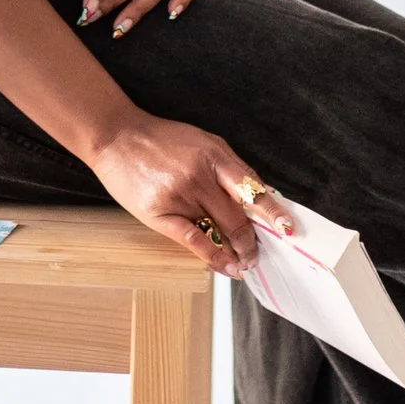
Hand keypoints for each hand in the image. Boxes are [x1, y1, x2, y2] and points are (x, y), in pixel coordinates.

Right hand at [87, 113, 265, 269]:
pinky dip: (215, 258)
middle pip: (239, 216)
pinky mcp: (160, 213)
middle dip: (253, 241)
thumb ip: (228, 168)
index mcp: (215, 155)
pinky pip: (195, 241)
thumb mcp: (202, 143)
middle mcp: (201, 175)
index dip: (272, 212)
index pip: (253, 189)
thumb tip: (256, 196)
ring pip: (220, 232)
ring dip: (237, 251)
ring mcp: (180, 195)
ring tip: (244, 262)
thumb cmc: (161, 141)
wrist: (116, 137)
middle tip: (258, 254)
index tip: (287, 228)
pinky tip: (227, 266)